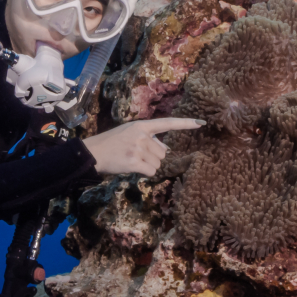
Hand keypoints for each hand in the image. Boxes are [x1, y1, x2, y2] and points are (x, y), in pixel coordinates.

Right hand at [82, 118, 204, 176]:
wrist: (94, 153)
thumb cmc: (112, 143)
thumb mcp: (130, 133)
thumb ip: (148, 137)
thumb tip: (166, 148)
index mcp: (142, 125)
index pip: (168, 123)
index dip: (186, 124)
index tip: (202, 123)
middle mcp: (142, 135)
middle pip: (163, 152)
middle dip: (153, 157)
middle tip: (136, 155)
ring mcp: (138, 148)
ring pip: (158, 163)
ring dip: (148, 166)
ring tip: (132, 161)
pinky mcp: (134, 162)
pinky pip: (151, 172)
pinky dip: (145, 173)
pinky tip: (133, 168)